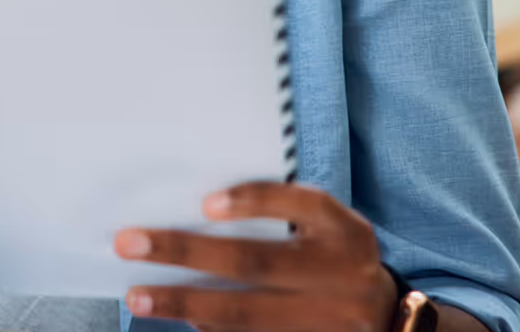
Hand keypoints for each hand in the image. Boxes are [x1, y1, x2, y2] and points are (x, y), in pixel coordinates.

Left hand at [114, 182, 397, 331]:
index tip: (205, 203)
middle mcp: (340, 275)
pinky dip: (211, 331)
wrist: (388, 320)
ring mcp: (329, 322)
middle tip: (131, 243)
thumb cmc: (332, 253)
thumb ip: (278, 211)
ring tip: (138, 296)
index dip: (253, 201)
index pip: (298, 204)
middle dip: (187, 252)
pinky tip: (177, 318)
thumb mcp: (324, 225)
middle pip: (255, 262)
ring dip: (185, 304)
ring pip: (247, 315)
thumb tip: (197, 209)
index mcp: (343, 230)